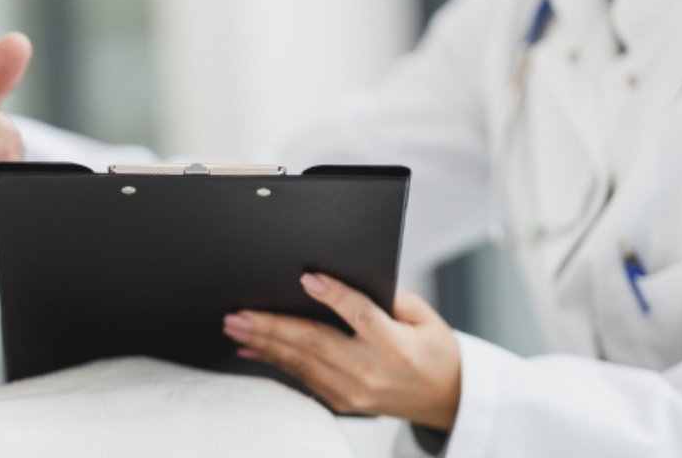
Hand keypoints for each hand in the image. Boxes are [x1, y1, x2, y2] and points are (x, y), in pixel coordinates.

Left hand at [224, 273, 462, 430]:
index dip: (335, 296)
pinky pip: (302, 378)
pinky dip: (274, 361)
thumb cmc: (433, 349)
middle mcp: (372, 371)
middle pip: (316, 343)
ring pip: (301, 363)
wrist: (446, 398)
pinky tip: (250, 349)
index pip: (361, 316)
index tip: (307, 277)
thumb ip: (385, 297)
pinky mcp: (342, 403)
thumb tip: (337, 278)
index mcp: (396, 346)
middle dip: (273, 326)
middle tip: (239, 313)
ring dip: (264, 343)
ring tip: (235, 327)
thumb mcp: (423, 317)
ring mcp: (355, 392)